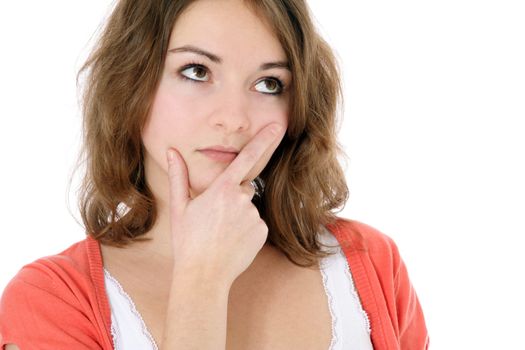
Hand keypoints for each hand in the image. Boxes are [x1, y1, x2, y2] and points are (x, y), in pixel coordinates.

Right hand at [166, 123, 283, 285]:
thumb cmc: (188, 240)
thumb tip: (172, 152)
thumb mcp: (180, 207)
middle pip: (244, 188)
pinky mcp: (263, 232)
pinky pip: (256, 223)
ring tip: (221, 233)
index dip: (263, 140)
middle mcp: (242, 200)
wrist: (204, 275)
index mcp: (222, 190)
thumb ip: (179, 176)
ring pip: (249, 207)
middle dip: (232, 196)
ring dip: (239, 214)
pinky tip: (232, 241)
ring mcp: (254, 217)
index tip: (277, 126)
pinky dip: (247, 229)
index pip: (246, 158)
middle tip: (214, 218)